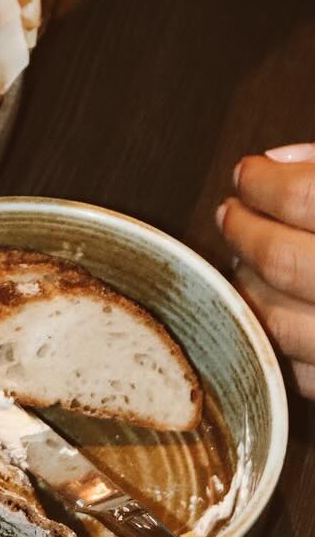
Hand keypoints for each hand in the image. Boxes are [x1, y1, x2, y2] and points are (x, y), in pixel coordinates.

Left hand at [219, 145, 314, 398]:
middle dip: (244, 232)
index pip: (303, 196)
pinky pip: (299, 375)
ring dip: (248, 289)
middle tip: (233, 214)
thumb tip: (279, 160)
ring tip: (249, 263)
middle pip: (281, 260)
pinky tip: (276, 314)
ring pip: (279, 323)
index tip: (248, 174)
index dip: (263, 182)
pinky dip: (274, 343)